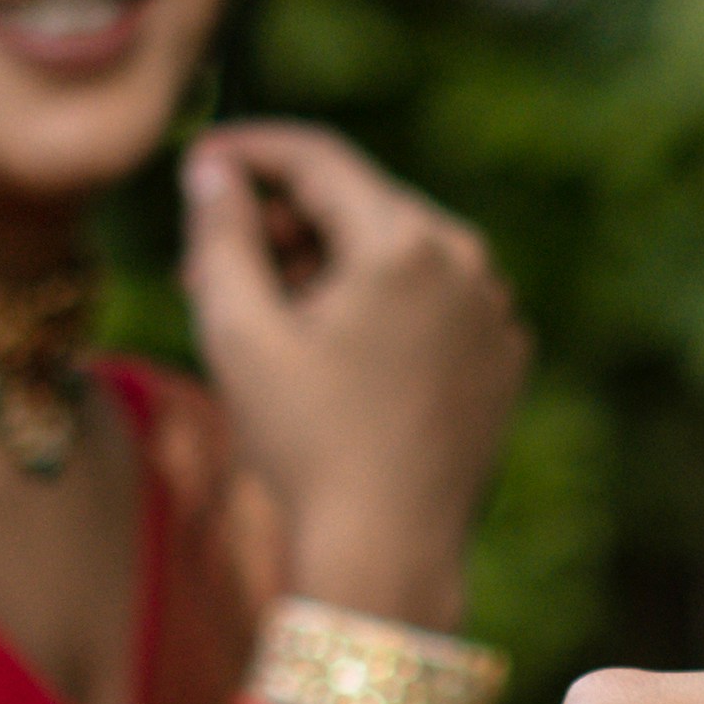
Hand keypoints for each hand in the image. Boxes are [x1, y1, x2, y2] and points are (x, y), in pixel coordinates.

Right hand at [180, 121, 527, 629]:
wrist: (388, 551)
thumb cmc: (306, 443)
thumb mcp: (239, 330)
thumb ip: (221, 231)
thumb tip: (213, 169)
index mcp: (404, 240)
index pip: (318, 158)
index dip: (249, 151)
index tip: (200, 161)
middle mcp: (467, 259)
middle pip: (358, 205)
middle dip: (282, 227)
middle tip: (208, 268)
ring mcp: (495, 308)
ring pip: (395, 255)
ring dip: (327, 269)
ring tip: (264, 321)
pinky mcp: (503, 354)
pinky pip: (431, 303)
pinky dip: (379, 309)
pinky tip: (329, 357)